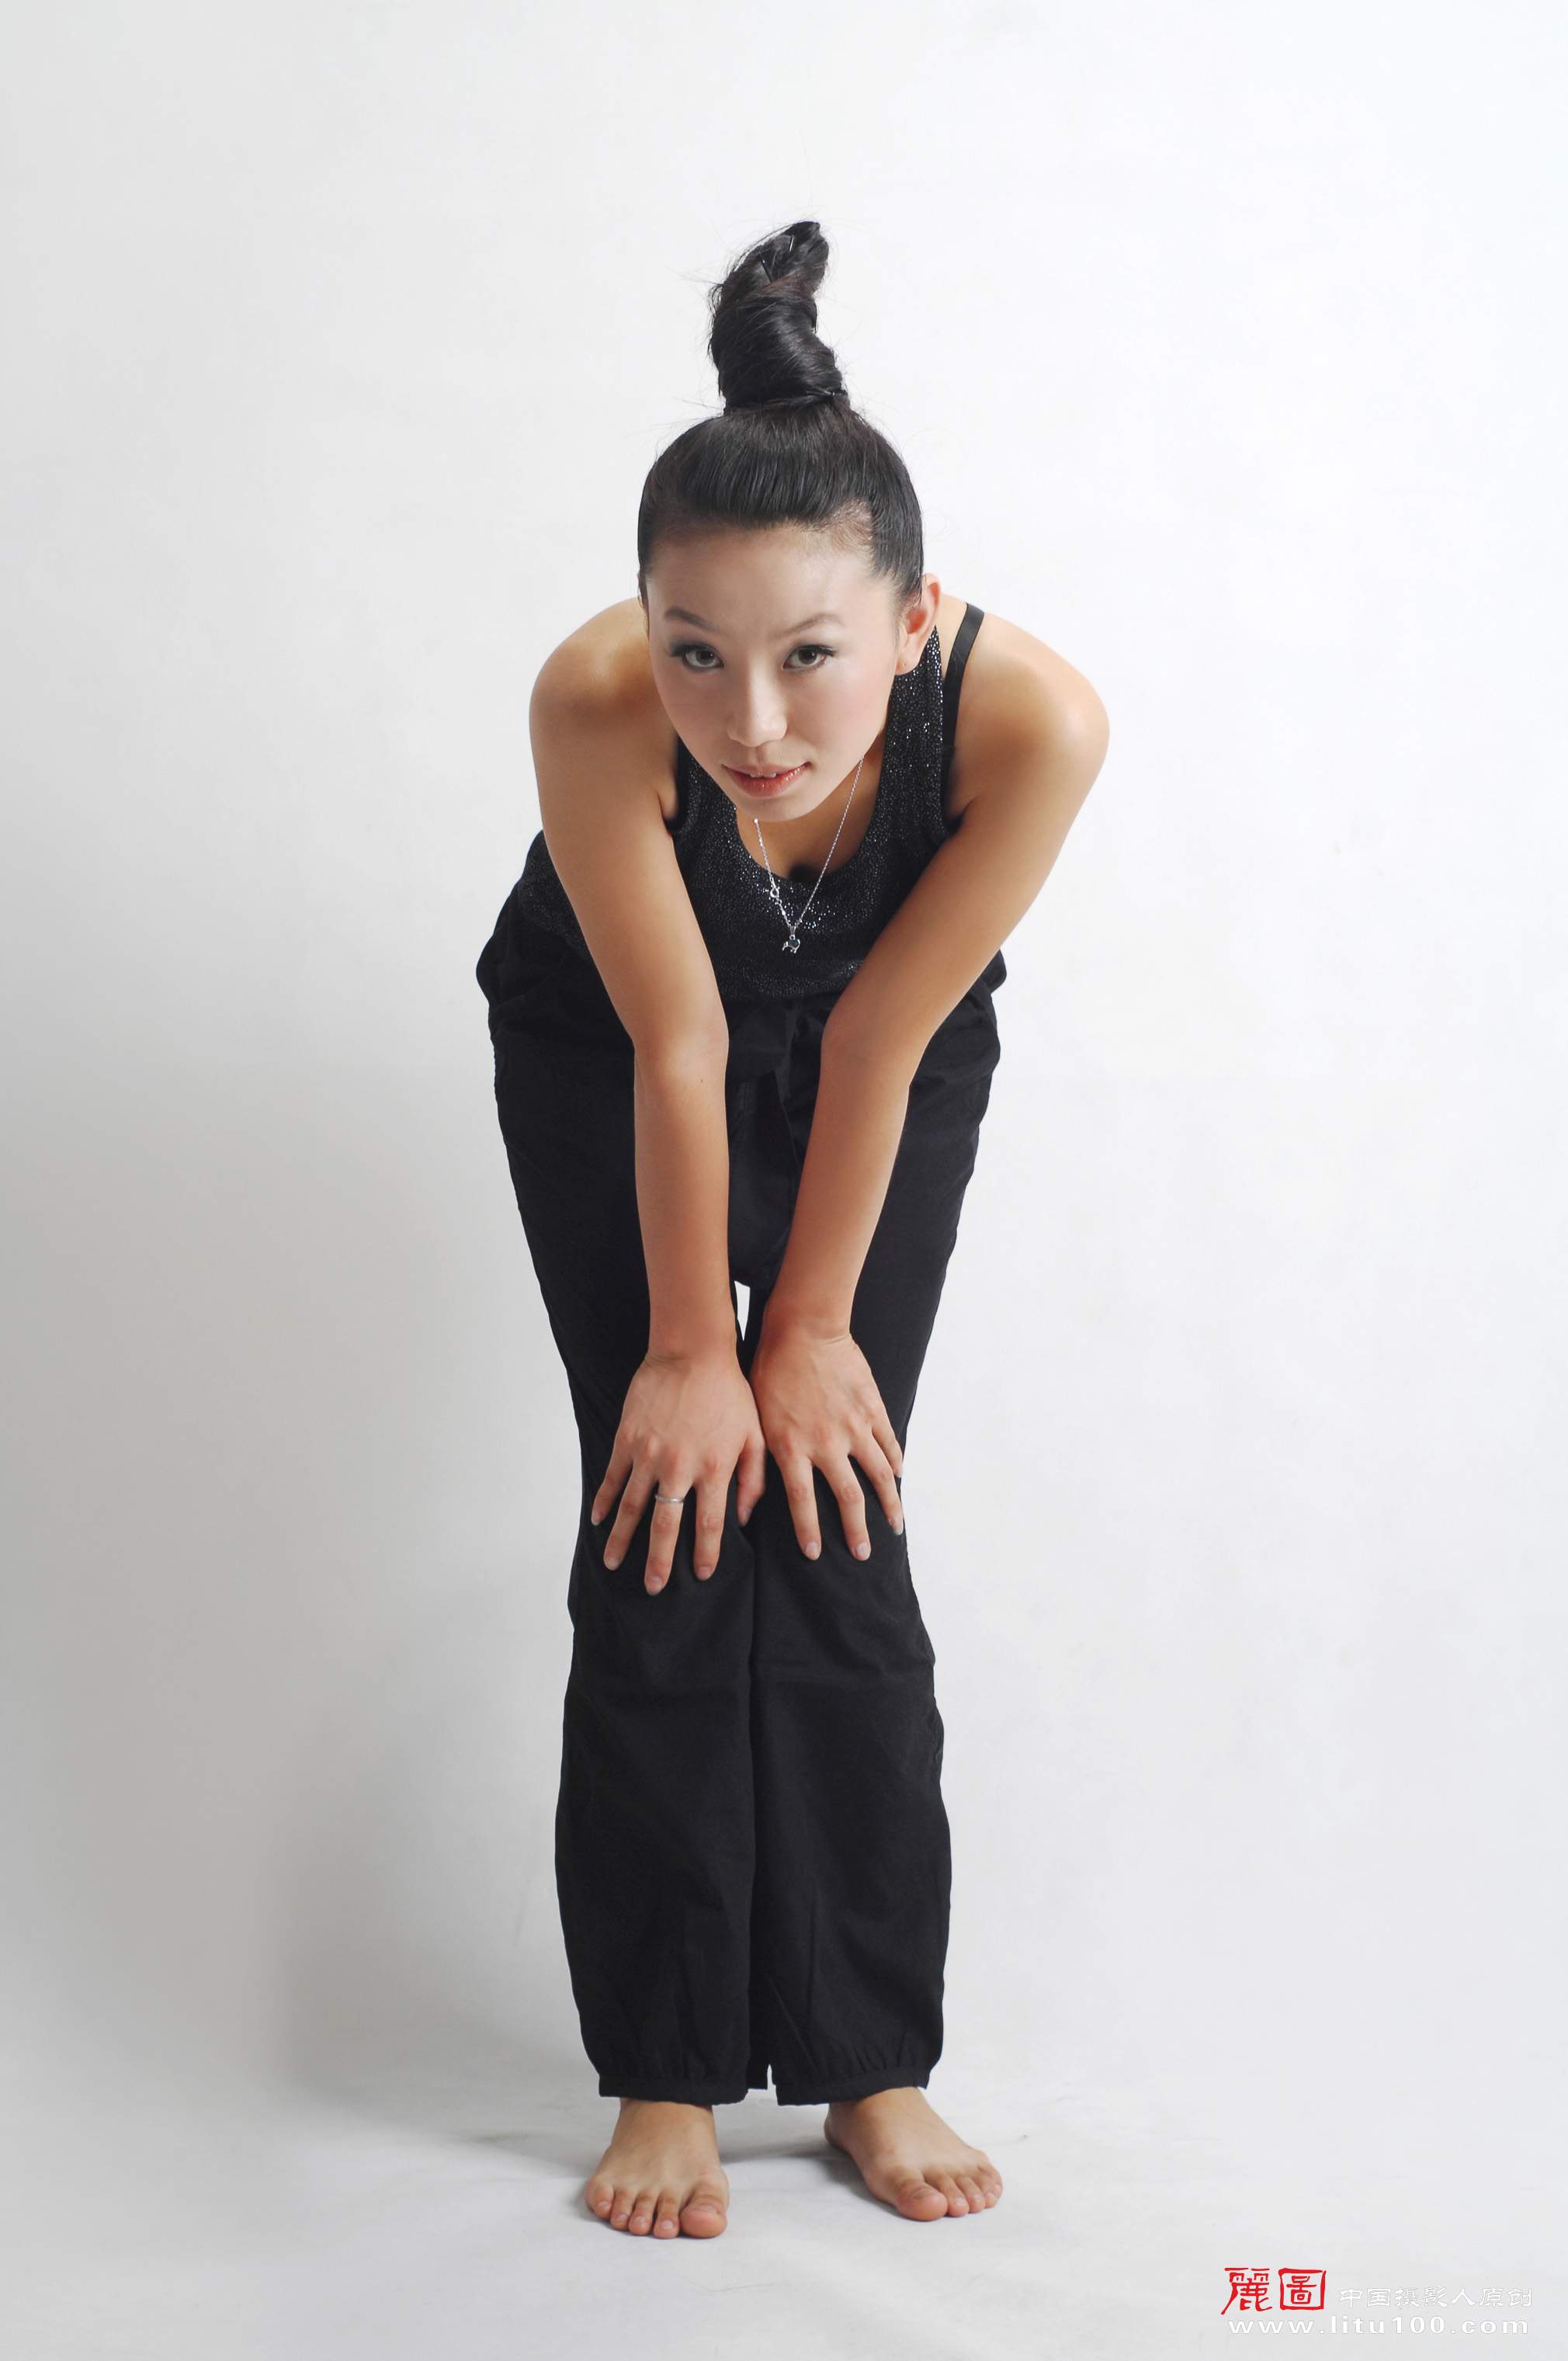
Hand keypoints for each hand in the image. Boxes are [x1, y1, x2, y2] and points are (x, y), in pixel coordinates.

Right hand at [591, 1345, 766, 1594]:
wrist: (693, 1351)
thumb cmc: (730, 1391)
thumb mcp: (755, 1434)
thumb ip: (754, 1478)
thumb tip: (746, 1517)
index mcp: (714, 1468)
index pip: (709, 1524)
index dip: (706, 1553)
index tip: (702, 1575)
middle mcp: (679, 1467)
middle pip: (666, 1526)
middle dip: (659, 1561)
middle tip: (653, 1588)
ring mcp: (649, 1453)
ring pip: (631, 1507)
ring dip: (622, 1539)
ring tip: (615, 1563)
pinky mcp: (627, 1438)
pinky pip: (612, 1477)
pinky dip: (603, 1501)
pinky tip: (597, 1522)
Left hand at [746, 1315, 904, 1561]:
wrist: (802, 1328)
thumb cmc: (769, 1368)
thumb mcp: (754, 1417)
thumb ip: (758, 1458)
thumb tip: (747, 1496)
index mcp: (793, 1447)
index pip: (803, 1502)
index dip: (810, 1532)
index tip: (815, 1555)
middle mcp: (827, 1443)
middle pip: (848, 1498)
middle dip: (856, 1531)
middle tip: (862, 1554)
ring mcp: (854, 1426)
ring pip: (878, 1475)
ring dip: (888, 1504)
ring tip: (895, 1525)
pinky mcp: (871, 1408)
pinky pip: (888, 1443)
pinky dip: (895, 1463)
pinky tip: (899, 1477)